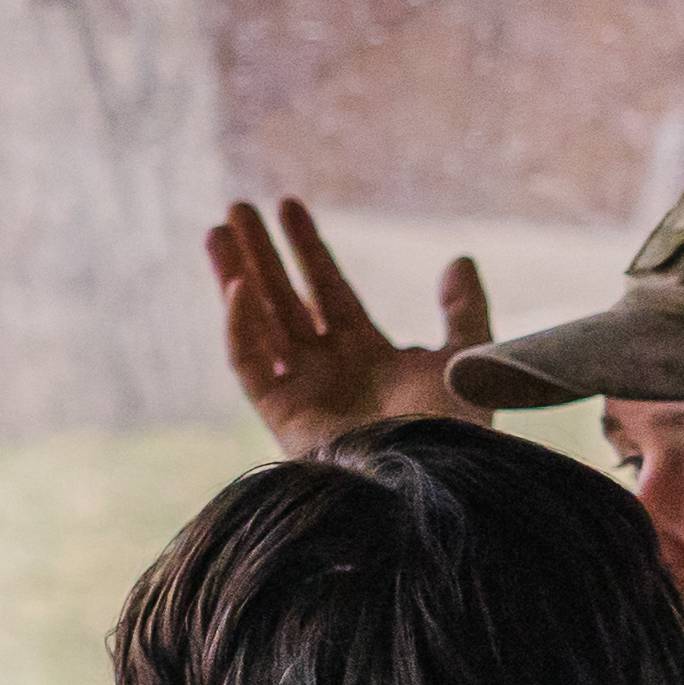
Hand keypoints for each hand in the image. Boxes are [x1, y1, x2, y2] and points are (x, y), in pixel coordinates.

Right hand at [203, 196, 495, 456]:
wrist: (432, 480)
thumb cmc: (455, 430)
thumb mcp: (468, 358)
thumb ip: (464, 311)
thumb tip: (460, 259)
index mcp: (366, 354)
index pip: (327, 289)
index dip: (307, 247)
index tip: (288, 205)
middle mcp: (327, 369)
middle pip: (283, 299)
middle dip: (260, 253)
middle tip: (237, 208)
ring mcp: (300, 392)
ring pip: (257, 323)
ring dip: (235, 277)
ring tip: (215, 231)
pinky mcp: (279, 416)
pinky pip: (248, 365)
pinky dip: (240, 327)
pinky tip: (238, 287)